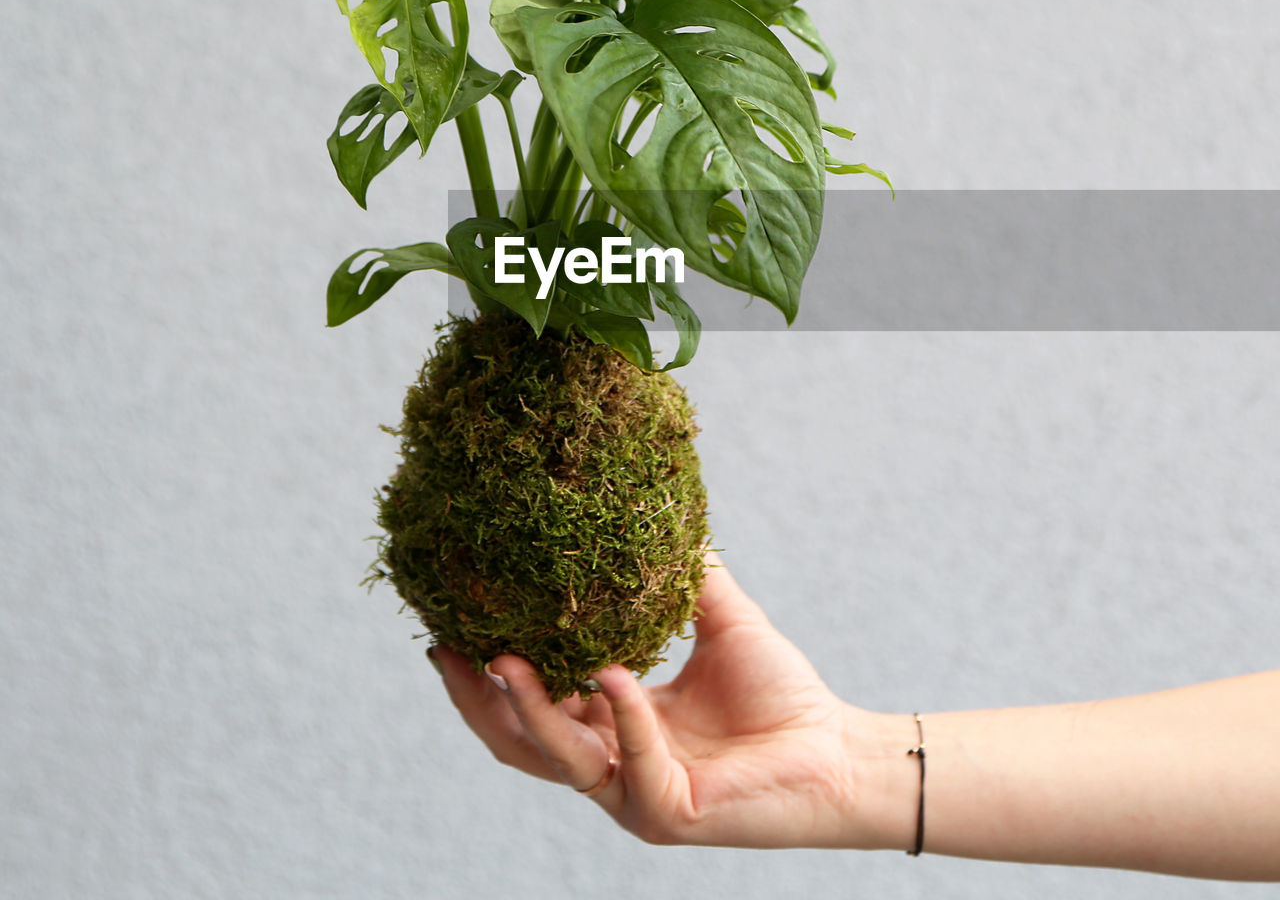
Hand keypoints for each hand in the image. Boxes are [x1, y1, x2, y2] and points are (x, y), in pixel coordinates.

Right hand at [430, 555, 910, 847]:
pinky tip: (611, 673)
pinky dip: (619, 715)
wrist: (837, 751)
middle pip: (519, 743)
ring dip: (526, 709)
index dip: (488, 671)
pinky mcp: (668, 812)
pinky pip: (631, 763)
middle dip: (478, 700)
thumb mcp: (720, 622)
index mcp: (613, 724)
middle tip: (448, 646)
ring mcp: (634, 795)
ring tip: (501, 659)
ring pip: (558, 758)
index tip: (454, 620)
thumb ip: (684, 574)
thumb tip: (653, 507)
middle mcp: (613, 764)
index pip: (532, 705)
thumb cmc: (781, 694)